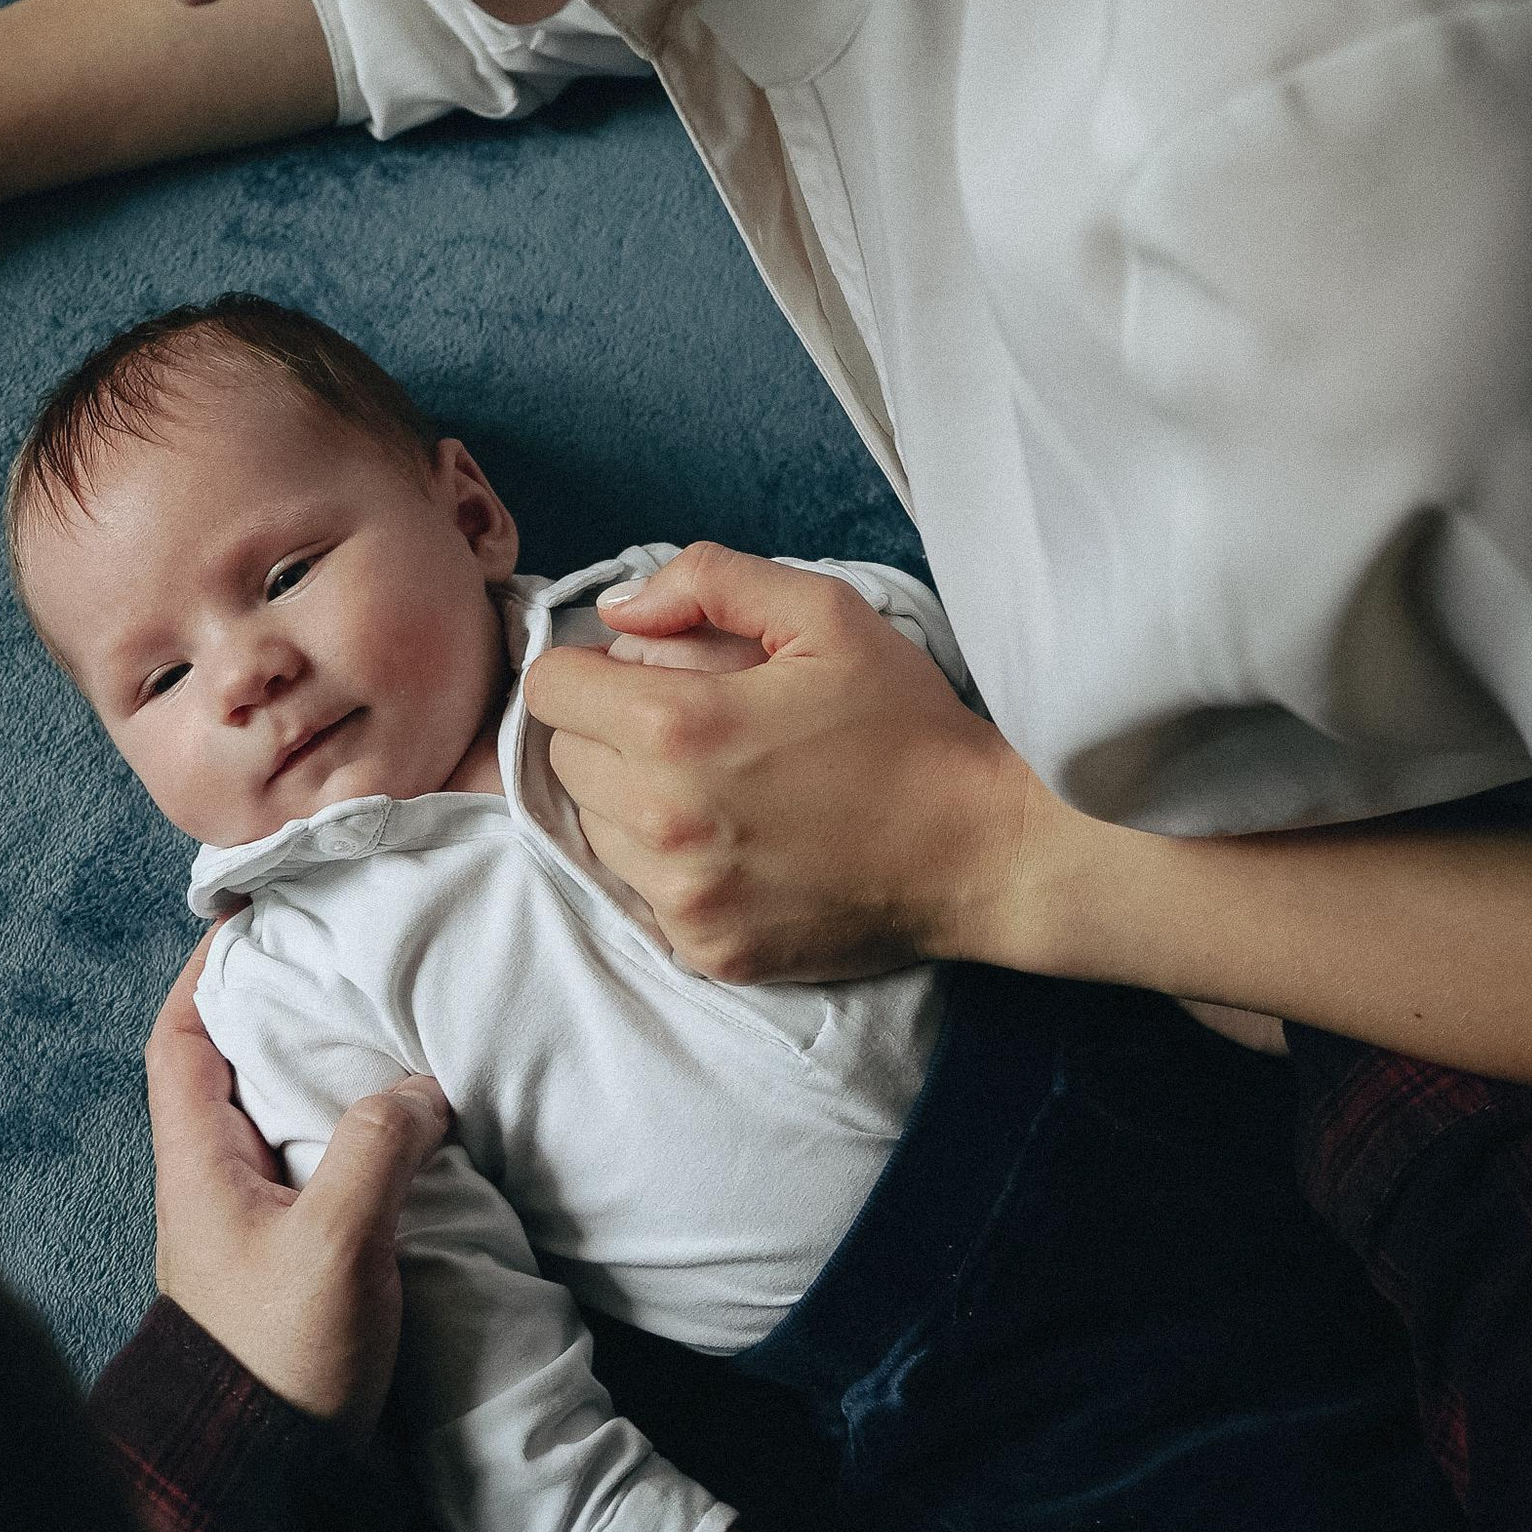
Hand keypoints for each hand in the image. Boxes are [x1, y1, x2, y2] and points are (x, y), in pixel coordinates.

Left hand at [145, 944, 447, 1440]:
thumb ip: (377, 1149)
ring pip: (283, 1114)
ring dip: (328, 1068)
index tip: (255, 915)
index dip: (208, 971)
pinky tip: (412, 1122)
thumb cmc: (282, 1358)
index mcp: (198, 1163)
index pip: (180, 1038)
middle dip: (284, 1005)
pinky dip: (359, 1128)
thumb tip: (421, 1086)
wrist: (269, 1477)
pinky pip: (322, 1163)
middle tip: (349, 958)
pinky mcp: (297, 1257)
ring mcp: (254, 1222)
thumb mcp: (336, 1245)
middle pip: (235, 1063)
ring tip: (391, 1024)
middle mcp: (216, 1182)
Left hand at [525, 543, 1050, 982]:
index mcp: (679, 728)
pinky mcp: (706, 951)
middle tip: (692, 726)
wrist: (982, 850)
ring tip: (719, 786)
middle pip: (563, 761)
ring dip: (632, 802)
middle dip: (608, 732)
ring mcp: (682, 898)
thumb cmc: (906, 723)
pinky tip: (738, 842)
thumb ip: (707, 580)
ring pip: (594, 831)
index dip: (590, 669)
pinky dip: (669, 866)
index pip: (549, 690)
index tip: (642, 673)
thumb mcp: (825, 612)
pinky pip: (640, 895)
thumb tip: (618, 609)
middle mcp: (664, 822)